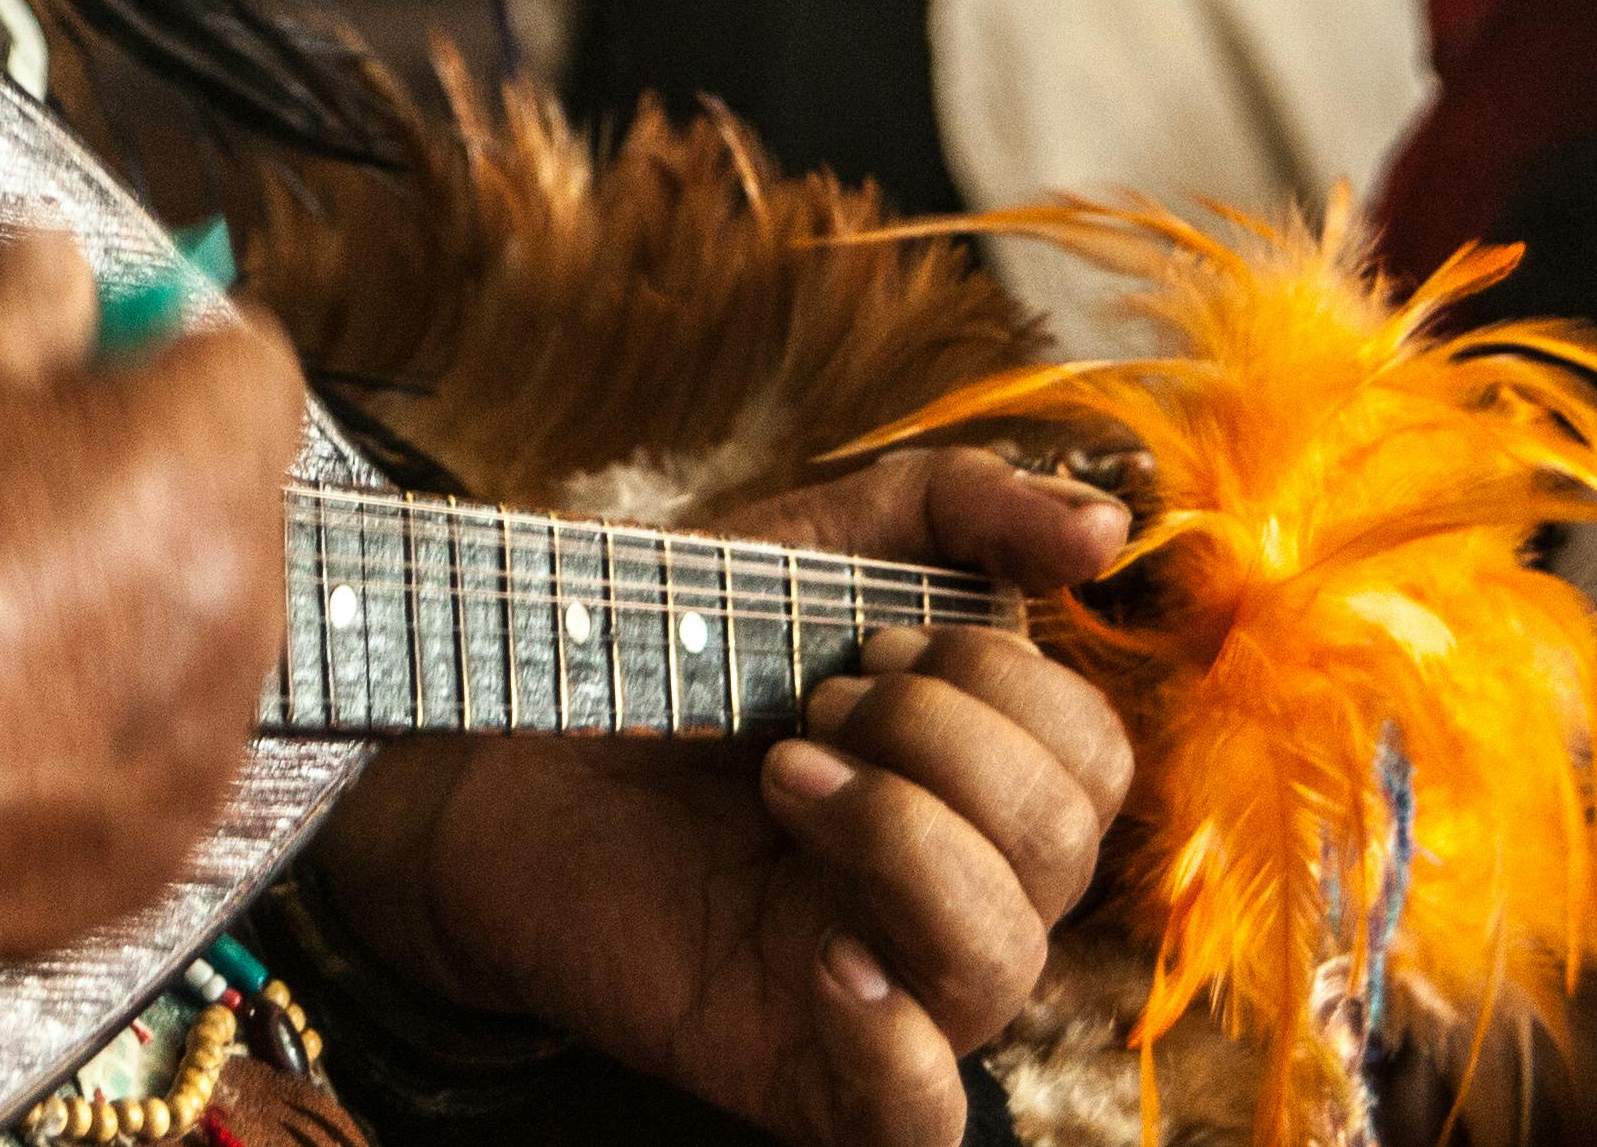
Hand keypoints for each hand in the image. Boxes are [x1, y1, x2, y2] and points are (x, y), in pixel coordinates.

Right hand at [0, 230, 301, 971]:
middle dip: (154, 476)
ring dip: (134, 606)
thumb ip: (28, 297)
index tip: (101, 356)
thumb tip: (63, 262)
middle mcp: (234, 621)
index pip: (253, 365)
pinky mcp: (144, 859)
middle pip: (235, 504)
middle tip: (18, 478)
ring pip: (202, 634)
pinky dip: (98, 731)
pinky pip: (154, 758)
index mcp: (194, 475)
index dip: (169, 344)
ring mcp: (195, 757)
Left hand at [314, 451, 1134, 1146]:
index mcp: (977, 782)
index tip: (863, 645)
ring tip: (780, 778)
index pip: (1093, 759)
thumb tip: (1106, 529)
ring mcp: (888, 990)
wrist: (489, 735)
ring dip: (902, 838)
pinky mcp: (799, 1069)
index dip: (1000, 682)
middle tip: (808, 706)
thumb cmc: (659, 647)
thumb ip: (957, 510)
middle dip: (939, 739)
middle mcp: (958, 894)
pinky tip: (827, 958)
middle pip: (1063, 846)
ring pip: (1006, 962)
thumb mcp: (808, 542)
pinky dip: (897, 1048)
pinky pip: (916, 1119)